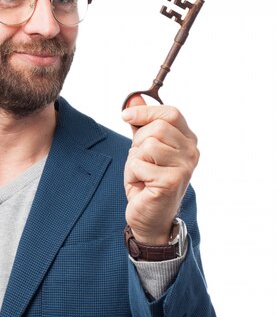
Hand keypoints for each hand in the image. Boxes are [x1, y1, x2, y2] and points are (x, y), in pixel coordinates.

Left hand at [122, 95, 199, 243]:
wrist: (149, 217)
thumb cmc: (146, 182)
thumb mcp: (142, 149)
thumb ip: (140, 124)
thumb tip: (134, 98)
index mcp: (187, 140)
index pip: (171, 113)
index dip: (146, 112)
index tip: (125, 115)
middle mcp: (191, 152)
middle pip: (158, 128)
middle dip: (138, 142)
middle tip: (139, 160)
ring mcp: (184, 167)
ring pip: (148, 145)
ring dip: (134, 160)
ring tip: (141, 174)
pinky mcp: (172, 181)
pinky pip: (139, 164)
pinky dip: (132, 174)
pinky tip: (141, 186)